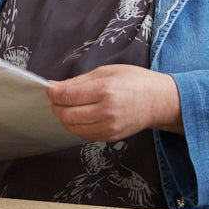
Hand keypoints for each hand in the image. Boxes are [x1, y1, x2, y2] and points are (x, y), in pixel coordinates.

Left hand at [46, 64, 182, 141]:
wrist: (158, 101)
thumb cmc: (135, 81)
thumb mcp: (108, 71)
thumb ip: (80, 81)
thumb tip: (56, 87)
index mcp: (106, 90)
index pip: (68, 96)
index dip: (54, 93)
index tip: (50, 89)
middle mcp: (106, 111)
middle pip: (66, 114)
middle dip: (56, 106)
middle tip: (58, 98)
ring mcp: (108, 127)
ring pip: (72, 127)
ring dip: (65, 117)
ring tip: (69, 106)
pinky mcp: (109, 138)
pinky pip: (83, 135)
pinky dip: (76, 125)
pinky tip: (81, 115)